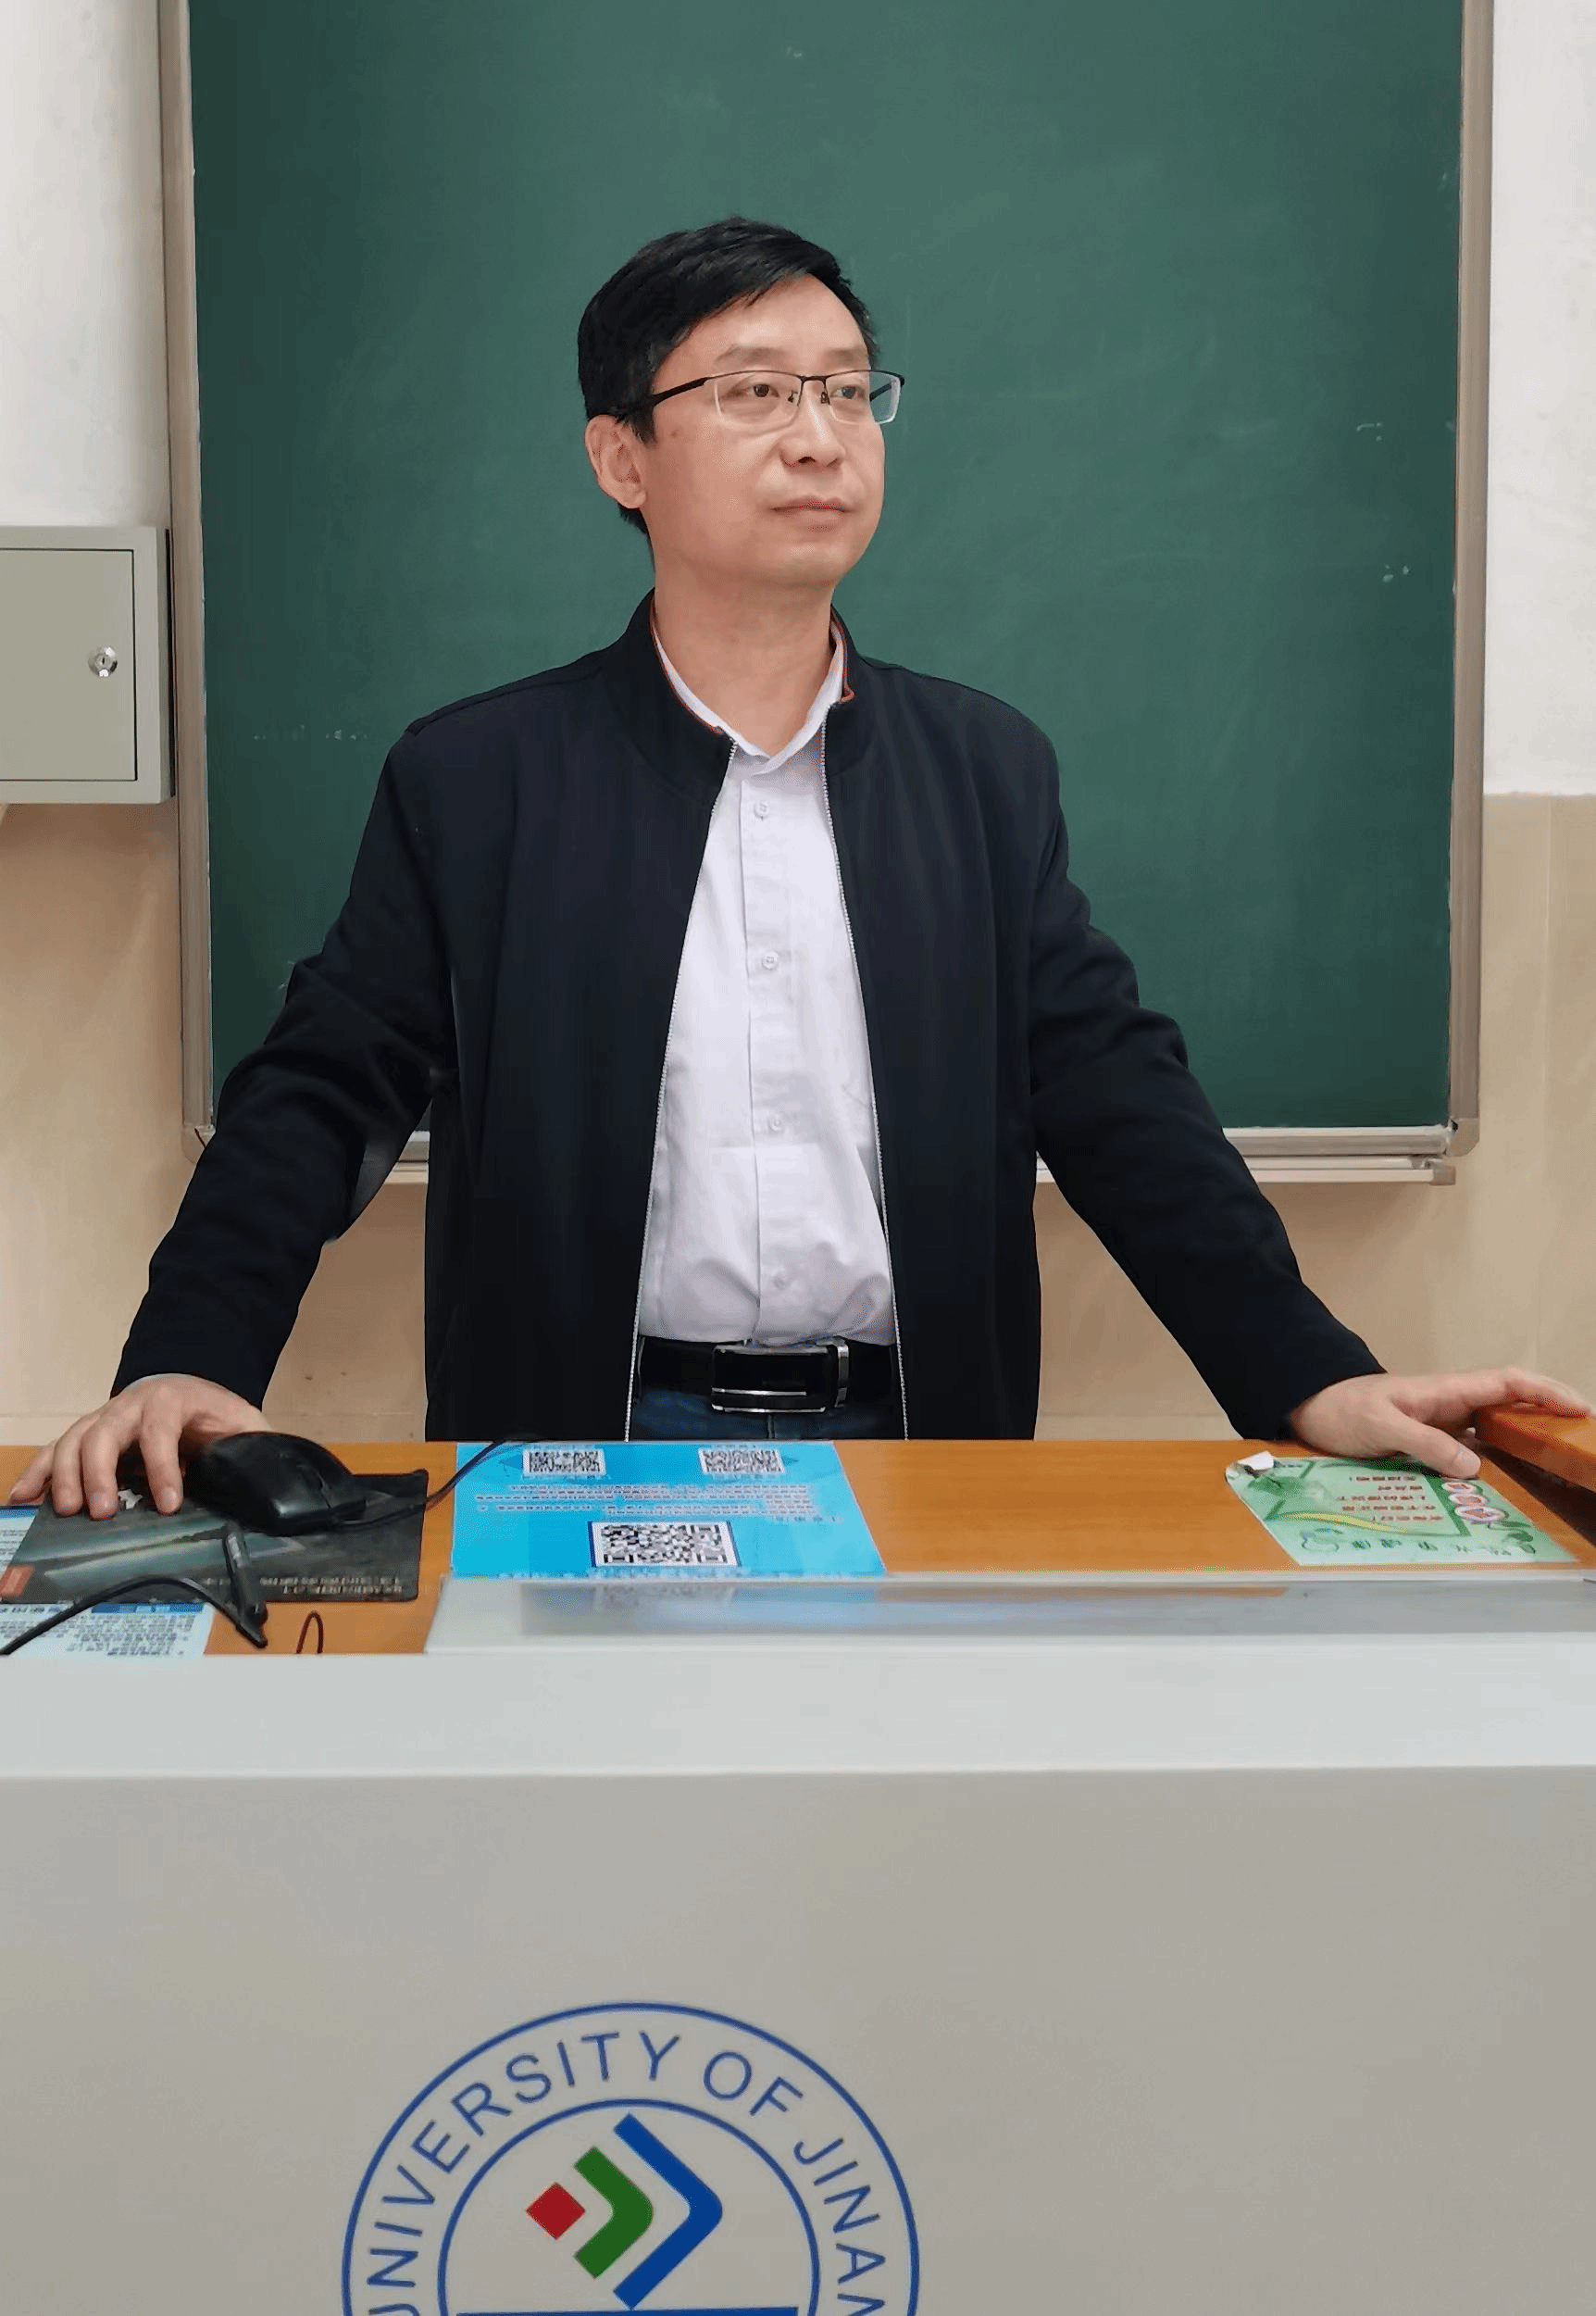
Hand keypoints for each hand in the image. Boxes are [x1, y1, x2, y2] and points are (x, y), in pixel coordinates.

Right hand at [5, 1375, 273, 1519]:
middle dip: (98, 1472)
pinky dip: (37, 1473)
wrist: (189, 1383)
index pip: (162, 1430)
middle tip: (98, 1512)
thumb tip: (275, 1480)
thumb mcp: (245, 1424)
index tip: (169, 1504)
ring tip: (64, 1511)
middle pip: (104, 1433)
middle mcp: (130, 1405)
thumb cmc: (215, 1413)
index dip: (163, 1466)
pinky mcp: (86, 1434)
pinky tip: (22, 1498)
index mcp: (173, 1400)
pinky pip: (55, 1450)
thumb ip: (256, 1448)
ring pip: (73, 1439)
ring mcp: (104, 1418)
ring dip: (64, 1475)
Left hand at [1288, 1367, 1590, 1479]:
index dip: (1546, 1392)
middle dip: (1548, 1413)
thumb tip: (1475, 1465)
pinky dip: (1494, 1458)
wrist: (1310, 1407)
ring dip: (1524, 1436)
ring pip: (1494, 1425)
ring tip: (1556, 1461)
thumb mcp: (1381, 1425)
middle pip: (1511, 1401)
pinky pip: (1471, 1447)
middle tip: (1579, 1440)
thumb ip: (1425, 1444)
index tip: (1579, 1408)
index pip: (1507, 1382)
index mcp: (1445, 1390)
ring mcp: (1441, 1422)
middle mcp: (1450, 1403)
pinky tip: (1506, 1481)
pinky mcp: (1428, 1440)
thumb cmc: (1342, 1410)